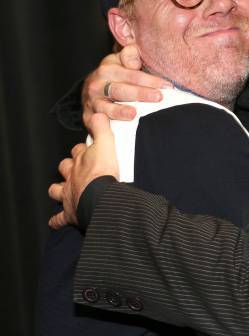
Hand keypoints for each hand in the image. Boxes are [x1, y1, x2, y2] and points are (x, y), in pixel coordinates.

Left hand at [48, 114, 118, 228]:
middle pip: (65, 167)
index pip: (79, 151)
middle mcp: (72, 177)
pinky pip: (60, 218)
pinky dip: (58, 220)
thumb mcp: (106, 144)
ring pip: (57, 190)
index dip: (82, 149)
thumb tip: (98, 113)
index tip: (88, 149)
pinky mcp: (70, 213)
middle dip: (68, 167)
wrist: (101, 199)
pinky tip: (56, 221)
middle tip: (76, 168)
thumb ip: (102, 128)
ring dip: (59, 190)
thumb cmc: (104, 174)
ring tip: (62, 191)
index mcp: (81, 161)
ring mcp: (69, 195)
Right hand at [82, 44, 167, 127]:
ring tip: (134, 114)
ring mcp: (92, 102)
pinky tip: (116, 128)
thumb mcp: (120, 60)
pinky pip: (96, 123)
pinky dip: (105, 126)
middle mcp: (97, 85)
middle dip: (140, 94)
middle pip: (120, 90)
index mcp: (107, 69)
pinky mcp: (88, 118)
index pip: (131, 74)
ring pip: (106, 107)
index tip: (167, 86)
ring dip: (120, 111)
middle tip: (158, 97)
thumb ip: (130, 56)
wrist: (91, 90)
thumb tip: (134, 56)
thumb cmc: (114, 75)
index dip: (150, 79)